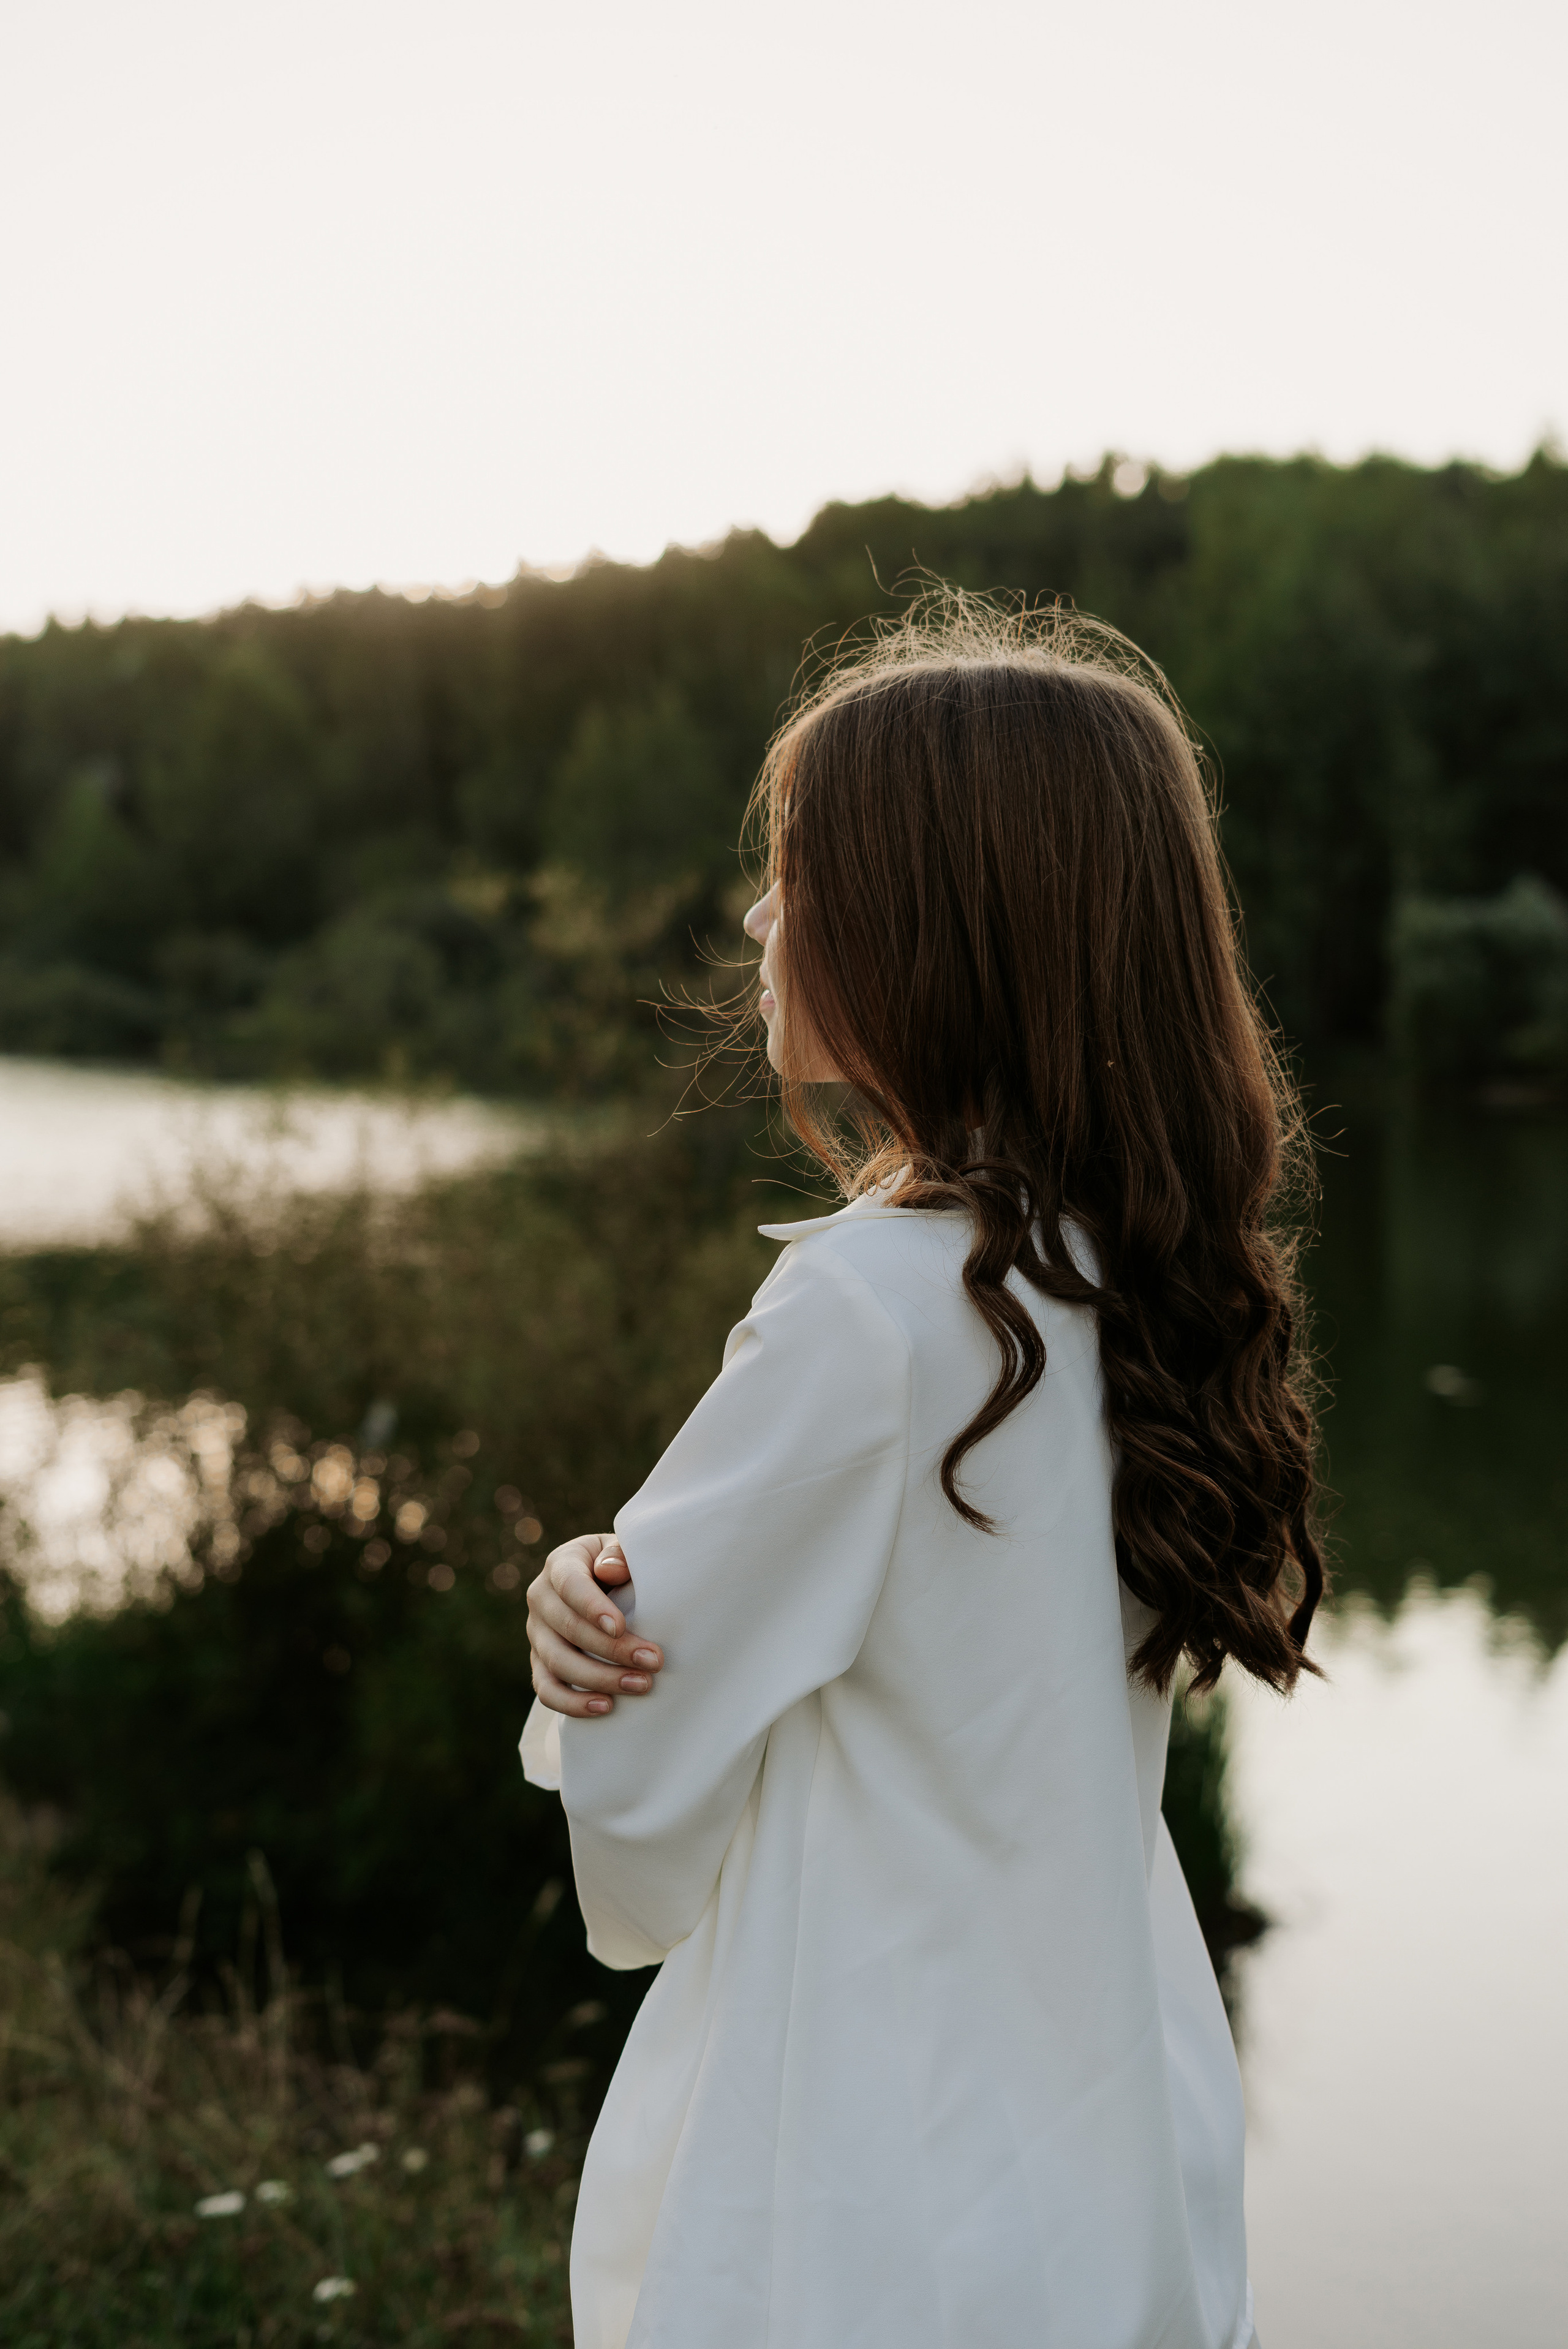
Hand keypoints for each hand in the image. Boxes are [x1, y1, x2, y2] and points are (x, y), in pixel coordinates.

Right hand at [527, 1533, 664, 1718]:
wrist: (605, 1588)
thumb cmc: (620, 1567)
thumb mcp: (621, 1552)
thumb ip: (618, 1554)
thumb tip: (608, 1570)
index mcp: (561, 1564)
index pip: (570, 1584)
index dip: (592, 1607)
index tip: (620, 1627)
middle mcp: (541, 1598)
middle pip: (568, 1628)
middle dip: (612, 1649)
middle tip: (653, 1661)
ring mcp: (536, 1633)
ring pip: (558, 1662)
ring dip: (600, 1678)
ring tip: (641, 1685)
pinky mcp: (539, 1662)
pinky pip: (546, 1690)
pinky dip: (573, 1703)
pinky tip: (605, 1707)